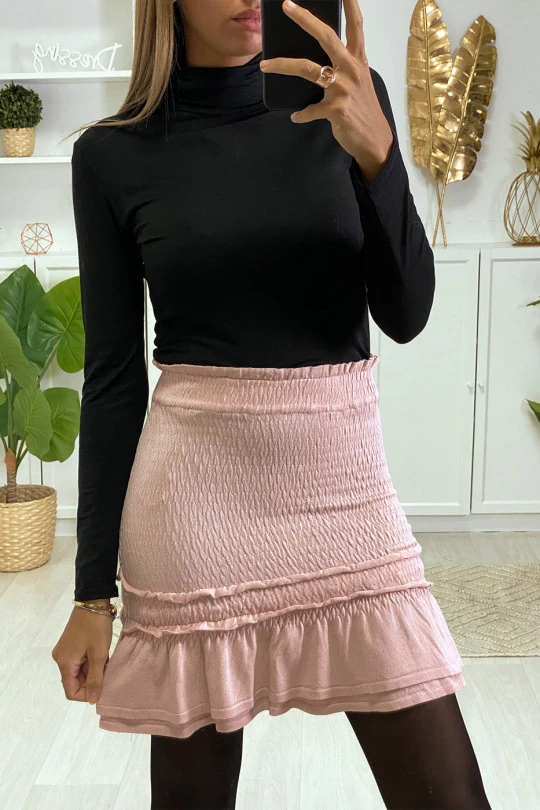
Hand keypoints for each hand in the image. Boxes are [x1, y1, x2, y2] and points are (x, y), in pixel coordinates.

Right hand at [51, 606, 112, 704]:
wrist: (93, 601)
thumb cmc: (96, 627)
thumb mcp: (99, 654)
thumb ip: (96, 679)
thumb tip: (93, 700)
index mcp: (64, 663)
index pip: (71, 692)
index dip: (87, 694)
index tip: (102, 686)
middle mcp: (60, 658)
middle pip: (74, 682)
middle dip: (91, 681)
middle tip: (106, 671)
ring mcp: (64, 651)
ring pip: (78, 672)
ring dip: (92, 671)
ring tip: (105, 661)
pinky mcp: (70, 644)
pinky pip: (78, 661)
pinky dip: (90, 663)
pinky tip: (101, 655)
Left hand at [259, 0, 394, 182]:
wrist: (374, 140)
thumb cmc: (363, 109)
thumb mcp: (358, 81)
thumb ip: (341, 66)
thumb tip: (315, 59)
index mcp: (358, 59)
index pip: (356, 25)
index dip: (350, 4)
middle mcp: (352, 69)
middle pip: (326, 37)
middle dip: (305, 19)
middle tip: (287, 6)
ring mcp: (344, 88)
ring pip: (308, 69)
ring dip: (282, 65)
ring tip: (265, 65)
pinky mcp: (336, 109)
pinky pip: (310, 109)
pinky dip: (301, 114)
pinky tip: (296, 116)